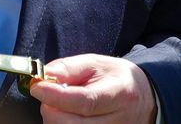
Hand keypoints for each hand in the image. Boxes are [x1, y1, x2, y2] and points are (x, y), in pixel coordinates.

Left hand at [30, 54, 157, 122]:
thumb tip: (44, 75)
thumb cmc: (116, 79)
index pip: (85, 101)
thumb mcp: (96, 63)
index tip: (37, 87)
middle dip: (51, 108)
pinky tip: (68, 116)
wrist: (143, 99)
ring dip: (55, 119)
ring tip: (62, 105)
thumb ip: (68, 68)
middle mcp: (118, 121)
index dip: (57, 96)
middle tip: (48, 94)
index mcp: (119, 94)